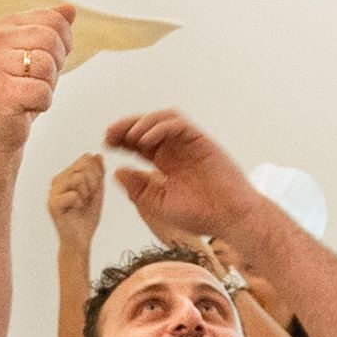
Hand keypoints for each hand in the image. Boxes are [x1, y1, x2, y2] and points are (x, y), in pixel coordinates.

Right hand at [0, 4, 77, 147]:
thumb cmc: (20, 89)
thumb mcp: (40, 53)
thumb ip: (52, 29)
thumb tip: (70, 8)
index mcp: (6, 25)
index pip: (54, 19)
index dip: (63, 43)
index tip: (46, 59)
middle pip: (51, 40)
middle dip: (55, 65)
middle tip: (37, 79)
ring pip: (48, 66)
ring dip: (48, 85)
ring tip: (29, 91)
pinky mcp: (1, 91)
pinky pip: (43, 92)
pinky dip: (42, 103)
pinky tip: (25, 106)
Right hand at [45, 154, 105, 248]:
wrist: (81, 239)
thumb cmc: (87, 217)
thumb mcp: (97, 191)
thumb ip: (98, 173)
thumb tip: (97, 154)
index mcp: (66, 175)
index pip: (85, 158)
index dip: (97, 173)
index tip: (94, 189)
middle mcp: (57, 181)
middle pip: (82, 166)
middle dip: (93, 182)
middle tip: (87, 198)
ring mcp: (52, 192)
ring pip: (78, 178)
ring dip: (86, 193)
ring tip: (81, 203)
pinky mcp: (52, 204)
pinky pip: (73, 194)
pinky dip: (79, 203)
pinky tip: (74, 211)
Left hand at [101, 111, 263, 249]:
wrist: (230, 217)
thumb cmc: (201, 215)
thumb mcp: (159, 204)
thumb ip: (138, 188)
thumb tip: (118, 171)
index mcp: (166, 163)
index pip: (139, 143)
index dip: (121, 140)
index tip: (106, 144)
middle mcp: (176, 150)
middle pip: (147, 127)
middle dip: (126, 127)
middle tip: (110, 134)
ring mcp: (189, 143)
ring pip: (161, 119)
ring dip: (141, 123)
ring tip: (127, 136)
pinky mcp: (201, 140)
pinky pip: (177, 124)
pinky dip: (159, 127)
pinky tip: (145, 140)